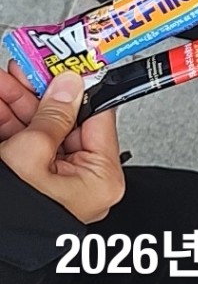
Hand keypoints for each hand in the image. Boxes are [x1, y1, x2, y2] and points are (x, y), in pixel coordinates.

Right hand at [0, 71, 124, 223]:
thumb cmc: (14, 218)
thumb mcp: (30, 154)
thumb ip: (51, 115)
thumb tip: (68, 85)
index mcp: (102, 178)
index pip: (98, 117)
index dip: (78, 89)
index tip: (64, 66)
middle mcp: (85, 181)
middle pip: (66, 121)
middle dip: (36, 93)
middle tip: (24, 70)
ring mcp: (59, 182)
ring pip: (41, 130)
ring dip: (18, 104)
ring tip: (5, 81)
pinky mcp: (35, 182)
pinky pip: (27, 145)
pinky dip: (10, 123)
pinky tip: (1, 101)